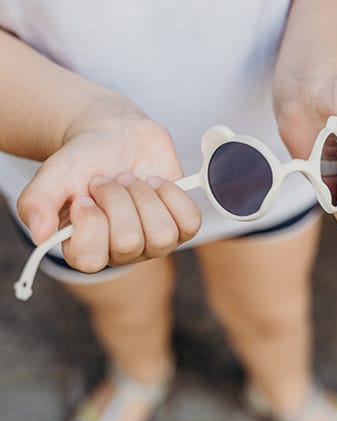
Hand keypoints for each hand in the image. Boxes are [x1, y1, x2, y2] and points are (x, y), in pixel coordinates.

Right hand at [17, 94, 200, 271]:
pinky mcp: (181, 225)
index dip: (91, 222)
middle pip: (129, 242)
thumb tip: (40, 234)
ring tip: (132, 181)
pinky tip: (157, 183)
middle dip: (117, 199)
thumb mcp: (55, 174)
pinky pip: (190, 222)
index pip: (91, 260)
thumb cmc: (86, 159)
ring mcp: (155, 242)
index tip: (85, 196)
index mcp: (87, 250)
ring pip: (163, 235)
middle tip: (110, 181)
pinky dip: (174, 196)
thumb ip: (37, 202)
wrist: (117, 135)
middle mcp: (123, 253)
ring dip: (145, 196)